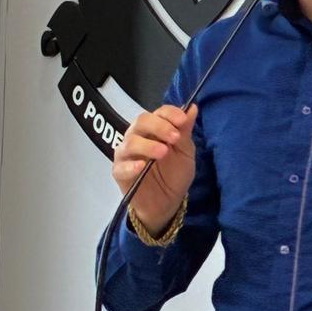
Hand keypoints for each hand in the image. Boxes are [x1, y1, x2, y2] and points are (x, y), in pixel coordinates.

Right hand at [111, 104, 196, 233]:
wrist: (167, 202)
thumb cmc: (175, 174)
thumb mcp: (185, 152)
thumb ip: (185, 131)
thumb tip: (192, 108)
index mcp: (154, 129)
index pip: (158, 113)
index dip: (169, 113)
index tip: (182, 120)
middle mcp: (137, 136)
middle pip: (141, 122)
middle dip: (159, 126)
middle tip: (174, 138)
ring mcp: (126, 154)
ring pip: (130, 142)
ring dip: (147, 145)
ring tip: (163, 152)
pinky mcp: (119, 172)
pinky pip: (121, 166)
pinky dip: (130, 165)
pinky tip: (141, 167)